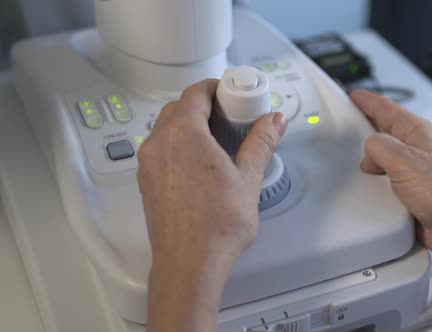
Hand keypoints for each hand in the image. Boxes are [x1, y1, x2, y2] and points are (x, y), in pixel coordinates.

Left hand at [138, 79, 287, 267]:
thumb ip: (261, 142)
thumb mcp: (248, 178)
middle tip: (230, 116)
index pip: (195, 93)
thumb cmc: (216, 226)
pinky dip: (179, 145)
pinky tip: (201, 163)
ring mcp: (149, 164)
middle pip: (179, 108)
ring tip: (217, 140)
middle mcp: (159, 144)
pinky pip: (161, 150)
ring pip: (167, 128)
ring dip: (190, 125)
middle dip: (204, 105)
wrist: (190, 264)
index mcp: (183, 135)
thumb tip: (274, 121)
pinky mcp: (147, 182)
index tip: (232, 94)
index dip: (215, 88)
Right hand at [351, 90, 431, 254]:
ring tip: (353, 157)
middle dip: (364, 127)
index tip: (353, 95)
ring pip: (381, 155)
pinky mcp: (407, 188)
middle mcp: (414, 147)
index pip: (386, 108)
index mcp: (416, 131)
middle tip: (346, 122)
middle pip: (383, 130)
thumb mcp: (404, 161)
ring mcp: (411, 168)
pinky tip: (367, 184)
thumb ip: (379, 147)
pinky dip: (373, 178)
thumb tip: (368, 150)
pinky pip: (383, 176)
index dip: (366, 100)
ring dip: (367, 158)